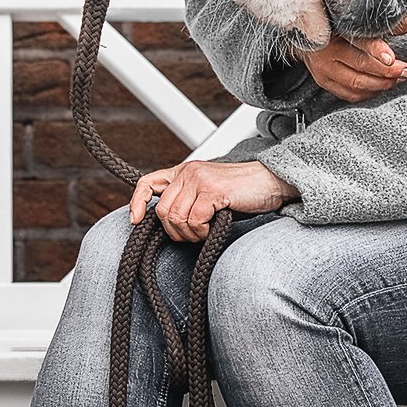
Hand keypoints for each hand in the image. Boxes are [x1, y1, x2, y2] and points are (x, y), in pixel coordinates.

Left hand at [129, 159, 297, 240]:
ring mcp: (199, 180)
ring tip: (205, 232)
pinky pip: (194, 220)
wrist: (270, 182)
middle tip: (193, 235)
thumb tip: (168, 223)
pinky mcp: (212, 191)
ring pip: (176, 218)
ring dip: (189, 234)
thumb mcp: (208, 192)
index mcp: (184, 171)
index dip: (137, 202)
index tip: (136, 220)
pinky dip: (202, 231)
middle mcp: (188, 172)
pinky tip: (213, 228)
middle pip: (162, 211)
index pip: (148, 183)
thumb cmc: (242, 192)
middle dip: (175, 231)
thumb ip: (187, 200)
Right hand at [301, 15, 406, 101]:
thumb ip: (386, 21)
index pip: (358, 42)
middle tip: (406, 70)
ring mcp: (323, 69)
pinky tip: (382, 86)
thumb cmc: (335, 23)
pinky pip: (349, 94)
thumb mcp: (358, 19)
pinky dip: (368, 93)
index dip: (376, 50)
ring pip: (356, 84)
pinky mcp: (324, 81)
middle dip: (388, 71)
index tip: (392, 58)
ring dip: (382, 84)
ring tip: (399, 78)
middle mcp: (326, 52)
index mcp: (334, 31)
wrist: (305, 33)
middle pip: (360, 66)